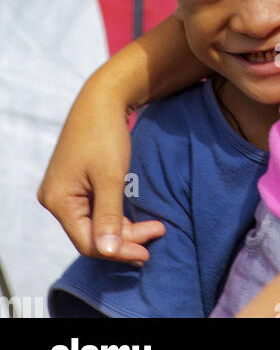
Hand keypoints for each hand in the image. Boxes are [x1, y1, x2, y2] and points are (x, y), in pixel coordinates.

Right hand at [37, 78, 164, 263]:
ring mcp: (64, 190)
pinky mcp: (75, 183)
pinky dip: (115, 215)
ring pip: (94, 223)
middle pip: (91, 234)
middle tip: (155, 237)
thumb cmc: (105, 133)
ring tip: (153, 229)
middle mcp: (55, 199)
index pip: (87, 242)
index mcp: (58, 200)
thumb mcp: (111, 177)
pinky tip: (136, 219)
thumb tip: (108, 251)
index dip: (117, 251)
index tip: (146, 252)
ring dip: (123, 228)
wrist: (103, 97)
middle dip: (124, 239)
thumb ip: (109, 216)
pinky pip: (94, 209)